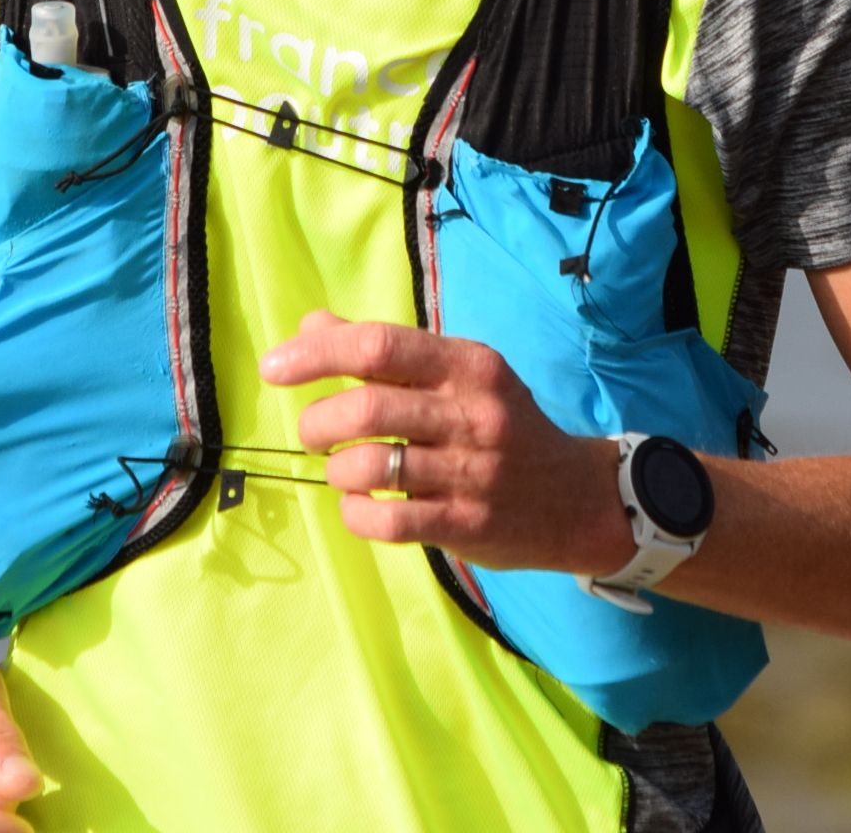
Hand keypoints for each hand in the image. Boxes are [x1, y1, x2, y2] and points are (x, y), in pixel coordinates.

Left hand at [261, 310, 634, 575]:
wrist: (576, 498)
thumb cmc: (502, 426)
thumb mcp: (457, 375)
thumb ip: (385, 354)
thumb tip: (311, 326)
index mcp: (468, 364)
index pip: (380, 347)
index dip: (317, 354)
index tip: (274, 368)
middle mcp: (472, 413)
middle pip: (367, 409)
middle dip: (317, 422)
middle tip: (312, 432)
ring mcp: (472, 472)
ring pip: (369, 467)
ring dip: (335, 469)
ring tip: (340, 469)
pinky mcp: (467, 525)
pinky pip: (388, 521)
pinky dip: (355, 513)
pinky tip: (359, 505)